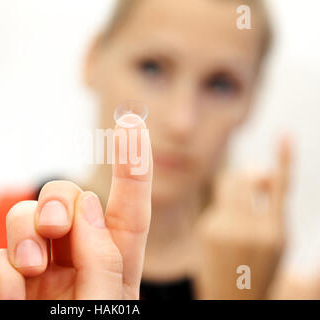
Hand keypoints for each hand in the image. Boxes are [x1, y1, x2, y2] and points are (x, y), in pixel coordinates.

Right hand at [0, 114, 152, 298]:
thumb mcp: (103, 310)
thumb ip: (103, 262)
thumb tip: (90, 206)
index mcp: (111, 273)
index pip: (128, 215)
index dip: (132, 170)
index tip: (132, 124)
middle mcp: (74, 267)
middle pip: (68, 203)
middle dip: (58, 201)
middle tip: (55, 225)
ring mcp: (34, 273)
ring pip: (25, 219)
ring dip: (25, 235)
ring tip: (30, 269)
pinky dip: (1, 277)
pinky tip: (10, 303)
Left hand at [194, 136, 291, 298]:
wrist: (232, 298)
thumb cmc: (260, 268)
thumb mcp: (278, 240)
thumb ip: (271, 204)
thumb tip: (260, 171)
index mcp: (274, 232)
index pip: (279, 186)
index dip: (283, 159)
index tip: (285, 136)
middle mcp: (247, 228)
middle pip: (244, 178)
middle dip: (250, 176)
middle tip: (257, 182)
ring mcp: (222, 228)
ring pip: (229, 185)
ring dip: (238, 184)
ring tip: (246, 200)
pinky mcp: (205, 229)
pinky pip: (218, 202)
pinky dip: (227, 203)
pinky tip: (231, 220)